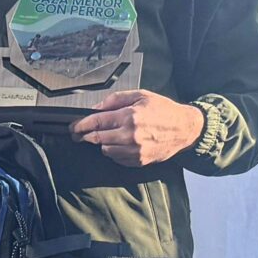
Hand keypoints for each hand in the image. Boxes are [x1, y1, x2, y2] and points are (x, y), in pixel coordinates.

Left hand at [71, 90, 206, 167]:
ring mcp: (135, 150)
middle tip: (80, 134)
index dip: (80, 125)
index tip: (73, 127)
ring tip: (110, 135)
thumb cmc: (163, 110)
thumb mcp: (140, 95)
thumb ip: (116, 100)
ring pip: (105, 150)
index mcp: (130, 116)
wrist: (184, 129)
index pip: (96, 122)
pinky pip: (117, 159)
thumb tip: (96, 108)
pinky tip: (121, 143)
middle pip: (97, 139)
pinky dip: (114, 152)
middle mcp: (130, 135)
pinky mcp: (139, 161)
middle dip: (86, 136)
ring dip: (102, 143)